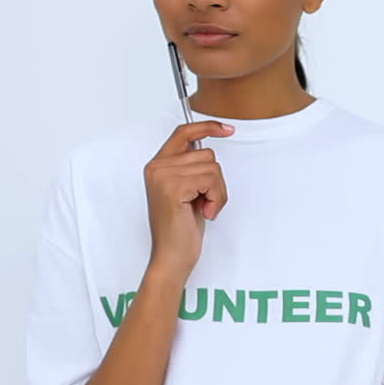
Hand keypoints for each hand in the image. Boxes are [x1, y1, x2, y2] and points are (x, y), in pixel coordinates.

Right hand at [143, 120, 233, 280]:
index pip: (183, 133)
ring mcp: (163, 176)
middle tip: (206, 202)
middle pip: (207, 154)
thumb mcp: (188, 191)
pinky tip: (205, 213)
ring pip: (212, 167)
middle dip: (216, 181)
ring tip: (204, 208)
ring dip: (217, 191)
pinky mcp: (174, 188)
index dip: (206, 127)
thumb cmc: (181, 229)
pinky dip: (216, 198)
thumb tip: (208, 148)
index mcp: (158, 166)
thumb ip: (191, 168)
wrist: (171, 257)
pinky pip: (211, 180)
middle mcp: (157, 167)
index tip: (227, 129)